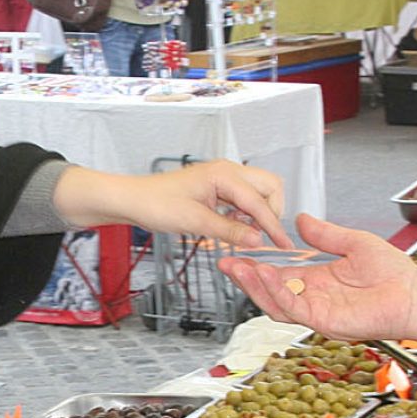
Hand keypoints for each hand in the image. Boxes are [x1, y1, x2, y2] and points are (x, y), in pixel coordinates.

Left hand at [54, 160, 290, 249]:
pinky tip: (234, 227)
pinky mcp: (217, 187)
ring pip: (259, 191)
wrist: (133, 199)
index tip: (283, 246)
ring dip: (259, 213)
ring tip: (246, 234)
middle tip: (265, 236)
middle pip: (269, 187)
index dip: (273, 226)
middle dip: (272, 211)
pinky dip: (246, 213)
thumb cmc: (155, 204)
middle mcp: (228, 171)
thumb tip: (257, 240)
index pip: (260, 202)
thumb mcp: (194, 222)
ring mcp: (223, 178)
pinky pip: (244, 198)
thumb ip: (229, 231)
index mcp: (224, 174)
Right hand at [217, 214, 416, 340]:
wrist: (415, 293)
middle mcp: (314, 300)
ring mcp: (318, 313)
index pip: (279, 277)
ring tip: (240, 268)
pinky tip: (268, 276)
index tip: (237, 253)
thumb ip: (325, 234)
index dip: (256, 267)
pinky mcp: (325, 322)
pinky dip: (278, 293)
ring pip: (276, 304)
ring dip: (256, 287)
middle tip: (226, 262)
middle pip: (270, 293)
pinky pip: (294, 309)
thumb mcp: (353, 242)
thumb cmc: (393, 273)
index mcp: (317, 282)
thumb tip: (302, 219)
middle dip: (246, 279)